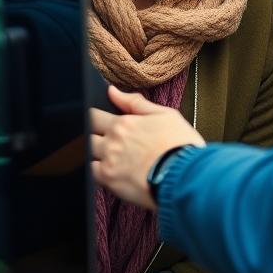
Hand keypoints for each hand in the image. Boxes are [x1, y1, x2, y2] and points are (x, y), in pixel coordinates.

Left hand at [90, 85, 204, 210]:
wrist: (188, 176)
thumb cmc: (181, 145)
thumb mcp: (165, 114)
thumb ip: (135, 103)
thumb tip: (112, 91)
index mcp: (124, 123)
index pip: (93, 115)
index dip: (91, 118)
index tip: (95, 122)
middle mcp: (112, 141)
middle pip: (85, 133)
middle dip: (89, 134)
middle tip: (99, 139)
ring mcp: (108, 161)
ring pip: (85, 152)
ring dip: (90, 152)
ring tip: (102, 156)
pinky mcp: (109, 182)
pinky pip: (89, 173)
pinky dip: (93, 171)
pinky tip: (104, 171)